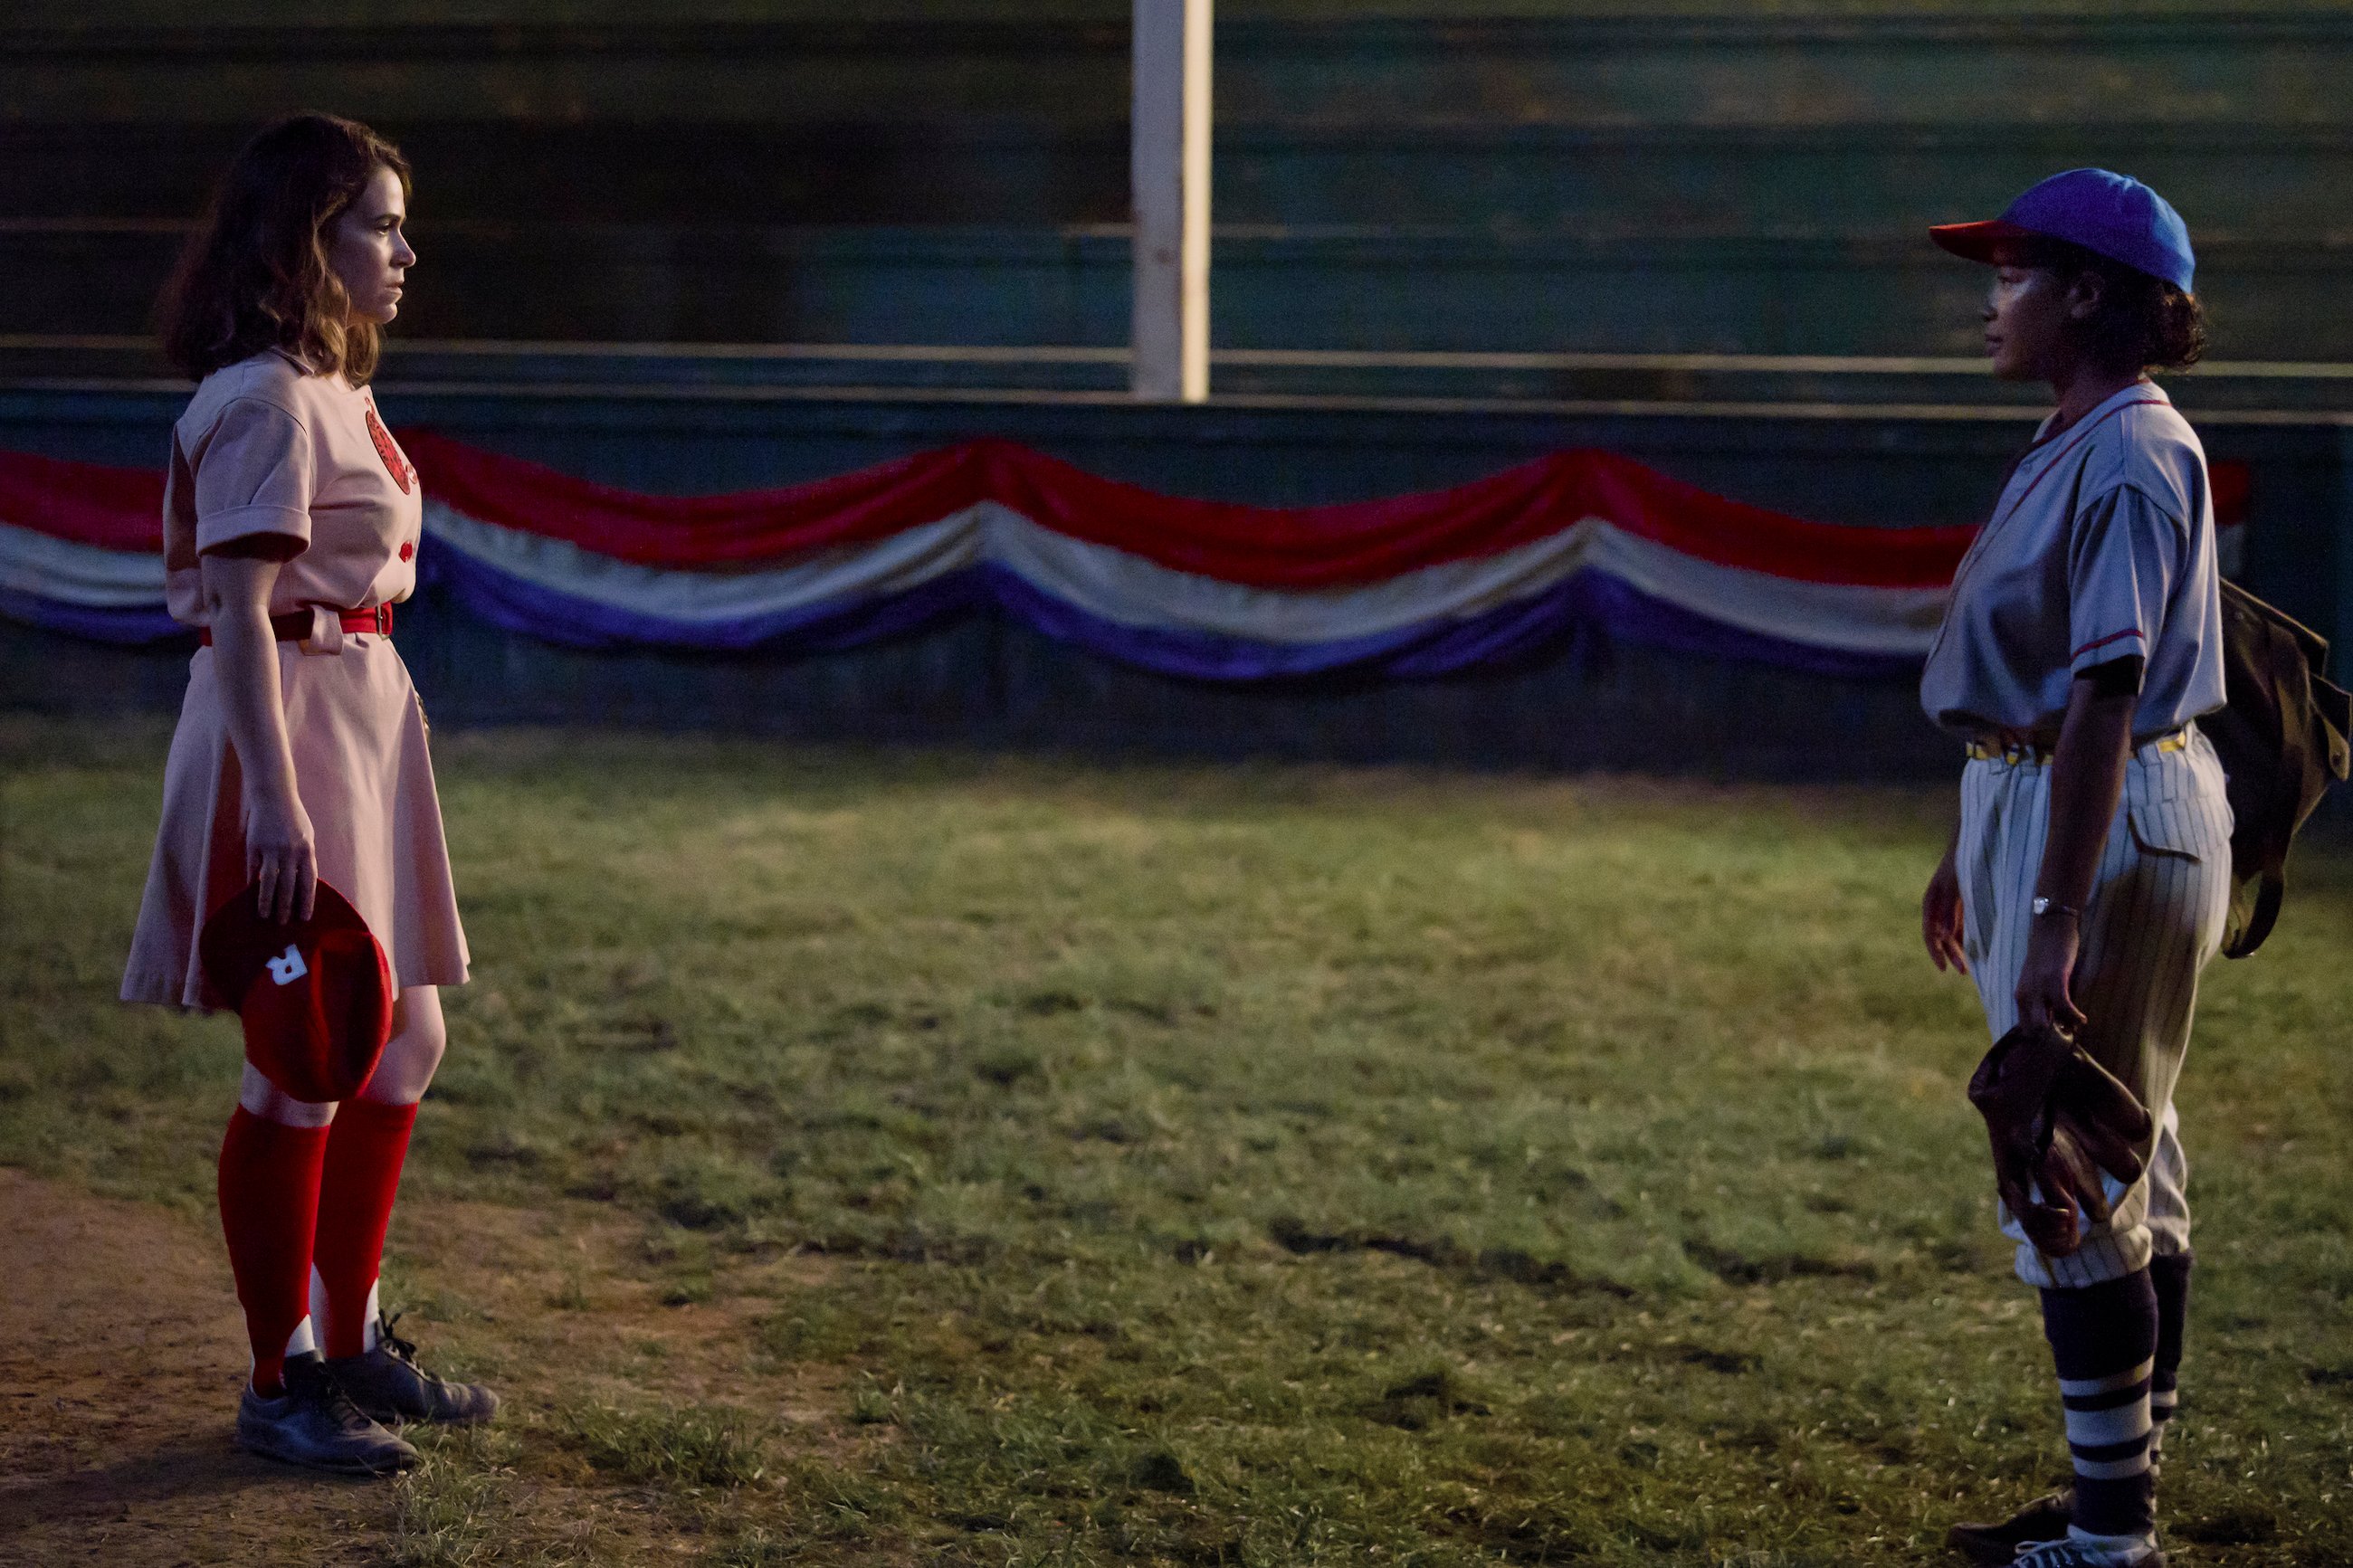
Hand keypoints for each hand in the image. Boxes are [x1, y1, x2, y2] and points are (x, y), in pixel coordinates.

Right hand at [243, 786, 316, 923]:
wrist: (273, 795)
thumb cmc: (293, 818)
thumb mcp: (307, 836)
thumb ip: (305, 858)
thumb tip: (303, 882)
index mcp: (306, 849)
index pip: (309, 881)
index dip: (307, 901)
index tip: (305, 917)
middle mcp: (290, 852)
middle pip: (289, 886)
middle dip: (286, 906)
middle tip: (283, 923)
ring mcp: (271, 849)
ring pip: (269, 881)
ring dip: (266, 901)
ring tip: (265, 916)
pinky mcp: (254, 846)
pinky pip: (253, 870)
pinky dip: (252, 884)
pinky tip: (250, 896)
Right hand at [1921, 846, 1968, 973]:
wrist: (1977, 842)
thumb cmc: (1964, 862)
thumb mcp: (1956, 886)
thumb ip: (1950, 910)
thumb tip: (1946, 936)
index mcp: (1931, 901)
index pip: (1929, 933)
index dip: (1935, 952)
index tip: (1944, 969)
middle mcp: (1938, 905)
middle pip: (1941, 936)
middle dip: (1951, 955)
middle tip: (1963, 972)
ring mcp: (1949, 904)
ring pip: (1951, 933)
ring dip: (1959, 949)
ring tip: (1970, 967)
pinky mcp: (1962, 903)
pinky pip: (1961, 925)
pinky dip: (1967, 938)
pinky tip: (1976, 949)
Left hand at [2013, 911, 2085, 1034]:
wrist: (2051, 928)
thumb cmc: (2047, 956)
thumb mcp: (2037, 982)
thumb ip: (2041, 1000)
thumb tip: (2054, 1022)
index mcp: (2021, 996)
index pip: (2024, 1028)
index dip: (2039, 1040)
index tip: (2054, 1046)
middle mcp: (2025, 994)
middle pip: (2033, 1029)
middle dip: (2049, 1040)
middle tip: (2067, 1040)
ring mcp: (2038, 987)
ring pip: (2046, 1022)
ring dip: (2064, 1029)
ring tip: (2076, 1029)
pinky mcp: (2054, 979)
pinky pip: (2063, 1006)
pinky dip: (2074, 1016)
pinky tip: (2082, 1019)